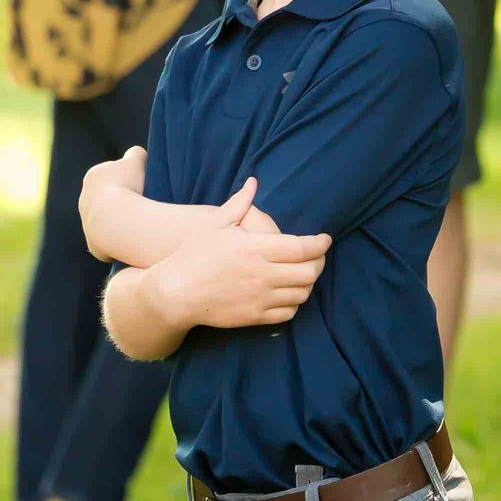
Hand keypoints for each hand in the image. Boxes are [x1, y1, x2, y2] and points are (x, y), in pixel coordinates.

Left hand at [77, 144, 148, 258]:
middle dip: (122, 202)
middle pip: (107, 200)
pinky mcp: (94, 246)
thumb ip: (136, 154)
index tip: (140, 185)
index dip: (127, 179)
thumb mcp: (137, 162)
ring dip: (121, 223)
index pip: (111, 175)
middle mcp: (85, 200)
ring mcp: (88, 225)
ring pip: (107, 223)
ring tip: (140, 224)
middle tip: (142, 205)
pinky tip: (134, 241)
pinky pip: (109, 244)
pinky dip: (120, 242)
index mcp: (93, 177)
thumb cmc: (128, 187)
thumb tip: (137, 154)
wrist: (114, 219)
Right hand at [159, 176, 329, 327]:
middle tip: (317, 256)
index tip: (325, 240)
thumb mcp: (215, 225)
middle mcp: (262, 275)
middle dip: (319, 263)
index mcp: (255, 249)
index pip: (302, 248)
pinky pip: (287, 313)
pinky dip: (294, 303)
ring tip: (304, 273)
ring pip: (302, 294)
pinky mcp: (254, 317)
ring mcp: (260, 299)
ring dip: (308, 283)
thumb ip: (239, 204)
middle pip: (309, 273)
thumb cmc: (193, 255)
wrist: (175, 293)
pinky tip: (289, 292)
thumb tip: (253, 182)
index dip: (320, 244)